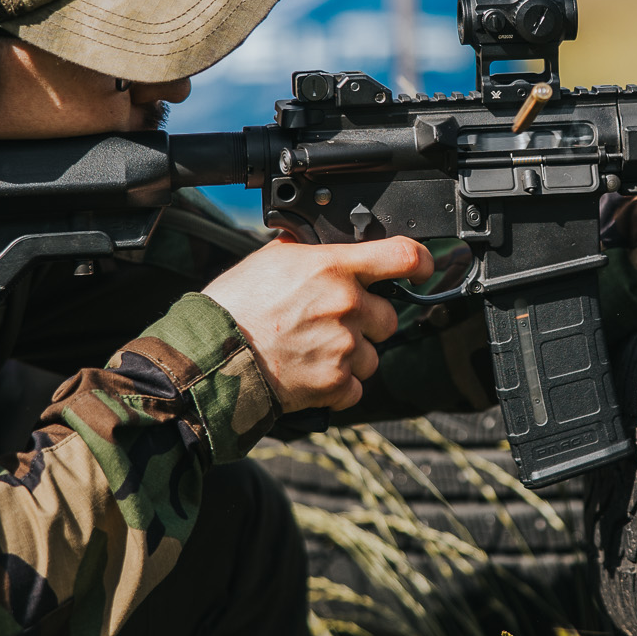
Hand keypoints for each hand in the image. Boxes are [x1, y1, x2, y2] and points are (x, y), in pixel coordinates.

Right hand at [201, 237, 433, 411]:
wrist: (213, 356)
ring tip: (312, 351)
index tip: (422, 269)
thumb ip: (312, 253)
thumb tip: (330, 248)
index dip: (420, 263)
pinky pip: (355, 387)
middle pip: (389, 316)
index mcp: (333, 268)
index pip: (402, 256)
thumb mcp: (272, 259)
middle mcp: (346, 306)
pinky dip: (338, 386)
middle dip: (366, 322)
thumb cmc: (235, 305)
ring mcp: (343, 347)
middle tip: (329, 324)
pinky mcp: (335, 383)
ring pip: (372, 355)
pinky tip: (309, 372)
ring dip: (351, 356)